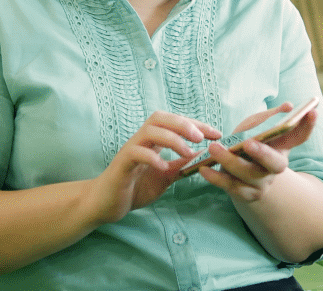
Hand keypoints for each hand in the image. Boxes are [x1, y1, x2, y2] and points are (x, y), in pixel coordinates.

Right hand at [92, 111, 221, 222]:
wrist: (106, 205)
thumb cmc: (134, 188)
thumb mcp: (165, 176)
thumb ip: (181, 165)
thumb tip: (203, 155)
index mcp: (152, 141)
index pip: (175, 122)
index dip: (196, 124)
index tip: (216, 133)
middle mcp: (141, 140)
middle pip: (160, 118)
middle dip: (183, 124)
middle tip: (200, 137)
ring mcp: (130, 150)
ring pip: (149, 131)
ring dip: (171, 139)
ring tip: (187, 152)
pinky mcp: (121, 165)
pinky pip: (136, 153)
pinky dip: (151, 157)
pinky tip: (163, 167)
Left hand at [198, 103, 316, 201]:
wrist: (240, 175)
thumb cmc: (249, 142)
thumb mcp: (258, 127)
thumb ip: (270, 117)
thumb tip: (288, 107)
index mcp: (282, 148)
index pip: (299, 136)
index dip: (308, 125)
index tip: (312, 111)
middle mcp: (275, 168)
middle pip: (275, 164)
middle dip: (263, 154)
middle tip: (249, 142)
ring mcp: (261, 183)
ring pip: (248, 175)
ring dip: (230, 162)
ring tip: (214, 148)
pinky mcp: (244, 194)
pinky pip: (231, 187)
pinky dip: (216, 178)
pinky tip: (204, 169)